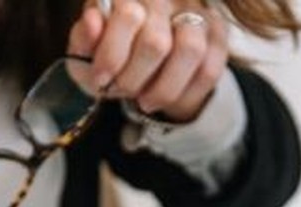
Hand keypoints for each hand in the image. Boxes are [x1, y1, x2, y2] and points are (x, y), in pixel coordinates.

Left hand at [69, 0, 228, 121]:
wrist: (141, 63)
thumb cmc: (111, 55)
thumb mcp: (87, 51)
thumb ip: (83, 38)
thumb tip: (93, 21)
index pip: (128, 16)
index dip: (112, 55)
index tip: (101, 79)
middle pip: (156, 42)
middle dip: (134, 80)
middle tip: (122, 92)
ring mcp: (196, 12)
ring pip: (191, 51)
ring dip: (163, 89)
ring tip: (145, 101)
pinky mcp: (217, 34)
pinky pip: (210, 70)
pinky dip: (185, 94)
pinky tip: (166, 100)